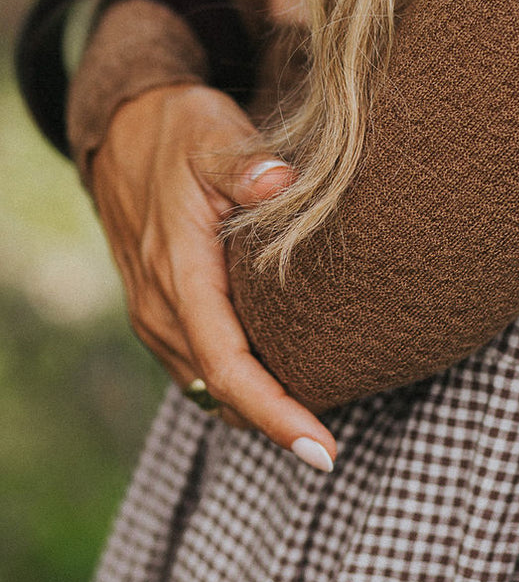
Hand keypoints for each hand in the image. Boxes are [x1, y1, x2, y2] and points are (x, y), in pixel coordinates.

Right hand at [90, 82, 337, 472]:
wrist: (121, 131)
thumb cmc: (179, 131)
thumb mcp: (213, 132)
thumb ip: (247, 164)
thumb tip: (280, 183)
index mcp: (178, 271)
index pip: (228, 366)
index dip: (275, 413)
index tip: (321, 450)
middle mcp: (161, 307)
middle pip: (221, 394)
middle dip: (275, 424)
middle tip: (334, 447)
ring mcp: (157, 316)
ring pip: (209, 389)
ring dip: (257, 410)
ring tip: (318, 422)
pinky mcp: (163, 315)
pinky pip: (202, 369)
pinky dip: (239, 387)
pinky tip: (285, 380)